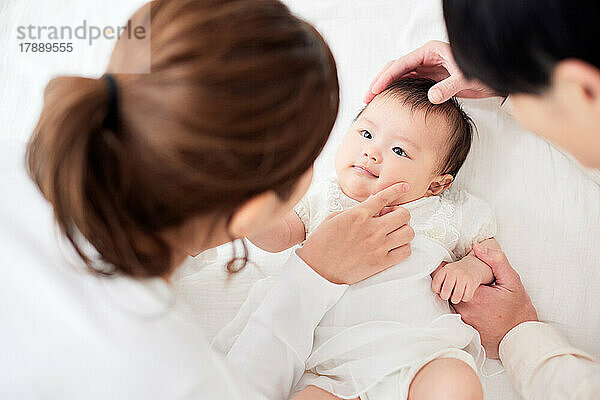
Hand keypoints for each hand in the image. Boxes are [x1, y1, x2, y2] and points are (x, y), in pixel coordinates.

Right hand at [296, 182, 413, 283]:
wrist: (316, 270)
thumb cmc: (321, 243)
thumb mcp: (334, 218)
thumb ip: (356, 210)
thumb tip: (372, 203)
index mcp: (358, 215)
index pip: (384, 197)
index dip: (397, 189)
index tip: (404, 187)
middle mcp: (372, 229)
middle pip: (404, 215)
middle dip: (400, 213)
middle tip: (392, 218)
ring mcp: (378, 246)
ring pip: (408, 232)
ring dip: (403, 230)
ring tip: (394, 233)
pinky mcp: (381, 263)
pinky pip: (405, 251)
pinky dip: (403, 247)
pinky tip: (394, 246)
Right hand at [364, 40, 496, 103]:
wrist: (495, 77)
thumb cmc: (483, 71)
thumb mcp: (466, 79)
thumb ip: (448, 87)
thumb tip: (431, 97)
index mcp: (431, 51)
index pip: (402, 63)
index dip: (386, 77)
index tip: (375, 89)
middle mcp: (427, 59)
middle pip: (396, 69)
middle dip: (380, 82)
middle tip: (368, 97)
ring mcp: (428, 69)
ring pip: (400, 77)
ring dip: (387, 88)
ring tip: (374, 101)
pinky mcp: (431, 80)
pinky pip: (409, 85)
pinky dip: (398, 93)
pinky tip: (391, 103)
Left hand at [431, 257, 486, 303]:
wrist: (474, 266)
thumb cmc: (456, 272)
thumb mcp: (446, 271)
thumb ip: (439, 278)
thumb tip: (432, 290)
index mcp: (445, 270)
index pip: (435, 285)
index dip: (437, 290)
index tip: (440, 290)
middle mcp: (454, 272)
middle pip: (445, 292)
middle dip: (445, 296)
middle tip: (448, 295)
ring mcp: (463, 277)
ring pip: (456, 297)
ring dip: (455, 299)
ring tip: (455, 296)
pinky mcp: (472, 283)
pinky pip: (466, 297)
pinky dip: (465, 298)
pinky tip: (464, 294)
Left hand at [453, 243, 537, 358]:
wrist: (522, 337)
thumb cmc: (518, 309)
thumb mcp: (512, 281)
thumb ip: (496, 261)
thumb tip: (477, 246)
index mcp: (474, 295)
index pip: (452, 277)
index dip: (454, 271)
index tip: (458, 269)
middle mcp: (465, 310)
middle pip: (450, 290)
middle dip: (455, 284)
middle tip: (466, 281)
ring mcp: (464, 322)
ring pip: (452, 303)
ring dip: (458, 296)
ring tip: (473, 295)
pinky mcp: (465, 331)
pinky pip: (457, 315)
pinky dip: (462, 309)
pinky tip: (475, 308)